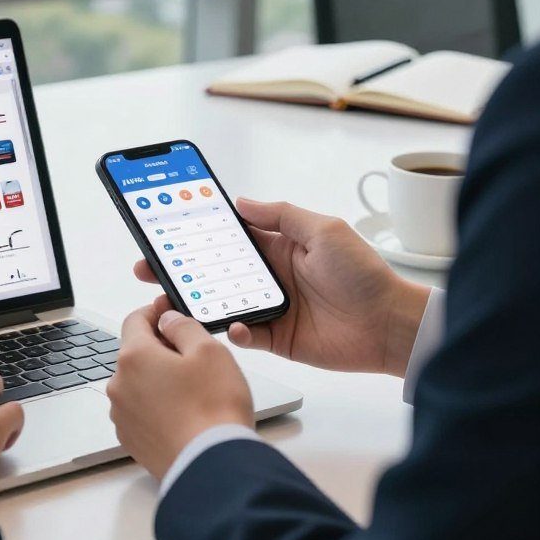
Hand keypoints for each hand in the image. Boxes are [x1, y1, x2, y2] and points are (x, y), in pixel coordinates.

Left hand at [106, 296, 253, 480]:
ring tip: (192, 391)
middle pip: (136, 353)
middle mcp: (119, 384)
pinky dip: (157, 406)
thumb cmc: (213, 409)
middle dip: (160, 349)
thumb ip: (182, 326)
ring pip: (138, 383)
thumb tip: (167, 319)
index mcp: (134, 356)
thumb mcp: (208, 350)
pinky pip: (140, 410)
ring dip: (158, 379)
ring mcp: (122, 414)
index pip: (135, 320)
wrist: (212, 465)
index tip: (169, 313)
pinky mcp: (131, 439)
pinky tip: (183, 413)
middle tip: (193, 356)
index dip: (155, 313)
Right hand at [133, 198, 430, 376]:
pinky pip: (242, 334)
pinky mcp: (274, 337)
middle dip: (180, 267)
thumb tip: (242, 201)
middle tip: (149, 266)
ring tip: (171, 299)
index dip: (197, 231)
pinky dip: (232, 331)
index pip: (227, 235)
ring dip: (195, 300)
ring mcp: (268, 306)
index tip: (167, 227)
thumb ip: (281, 215)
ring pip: (219, 302)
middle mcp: (267, 275)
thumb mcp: (324, 230)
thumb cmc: (364, 274)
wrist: (390, 325)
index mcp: (277, 246)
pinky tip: (232, 326)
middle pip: (212, 269)